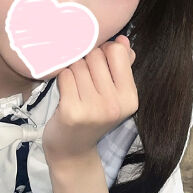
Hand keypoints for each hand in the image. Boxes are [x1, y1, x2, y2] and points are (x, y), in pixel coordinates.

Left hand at [42, 34, 137, 172]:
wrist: (72, 152)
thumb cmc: (92, 117)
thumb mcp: (114, 95)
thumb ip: (122, 66)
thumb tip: (122, 40)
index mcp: (130, 97)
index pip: (116, 52)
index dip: (103, 51)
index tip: (97, 64)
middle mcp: (115, 104)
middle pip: (95, 55)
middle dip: (85, 62)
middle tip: (83, 81)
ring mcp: (93, 109)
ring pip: (77, 64)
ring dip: (72, 71)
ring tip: (75, 89)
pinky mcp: (71, 111)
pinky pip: (64, 75)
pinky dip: (61, 80)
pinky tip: (65, 94)